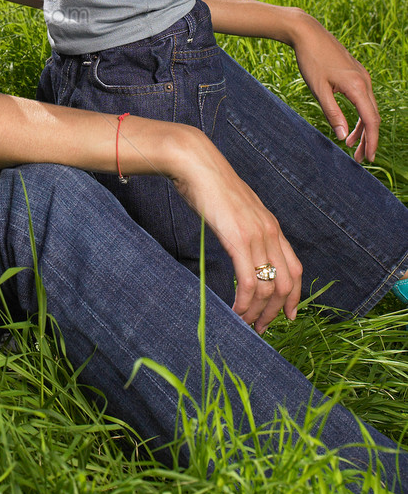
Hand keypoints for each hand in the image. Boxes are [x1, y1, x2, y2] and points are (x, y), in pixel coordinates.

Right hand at [163, 127, 302, 332]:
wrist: (197, 164)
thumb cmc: (210, 186)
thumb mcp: (236, 210)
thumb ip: (244, 229)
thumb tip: (241, 249)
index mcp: (272, 226)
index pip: (296, 268)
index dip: (295, 296)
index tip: (287, 315)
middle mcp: (270, 232)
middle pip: (286, 283)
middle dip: (275, 311)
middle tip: (261, 328)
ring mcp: (256, 235)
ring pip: (269, 286)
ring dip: (258, 311)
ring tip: (245, 323)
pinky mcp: (238, 239)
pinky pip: (249, 280)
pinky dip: (245, 302)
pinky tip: (236, 310)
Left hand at [287, 12, 378, 161]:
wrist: (308, 32)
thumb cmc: (310, 60)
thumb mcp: (318, 89)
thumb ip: (332, 113)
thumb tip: (342, 135)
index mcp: (358, 86)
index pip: (371, 121)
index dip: (371, 141)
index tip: (368, 159)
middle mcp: (365, 81)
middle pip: (373, 117)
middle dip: (368, 139)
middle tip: (359, 158)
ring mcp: (362, 76)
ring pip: (369, 108)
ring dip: (363, 128)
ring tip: (350, 144)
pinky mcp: (356, 73)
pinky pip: (363, 99)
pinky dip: (359, 114)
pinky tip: (349, 124)